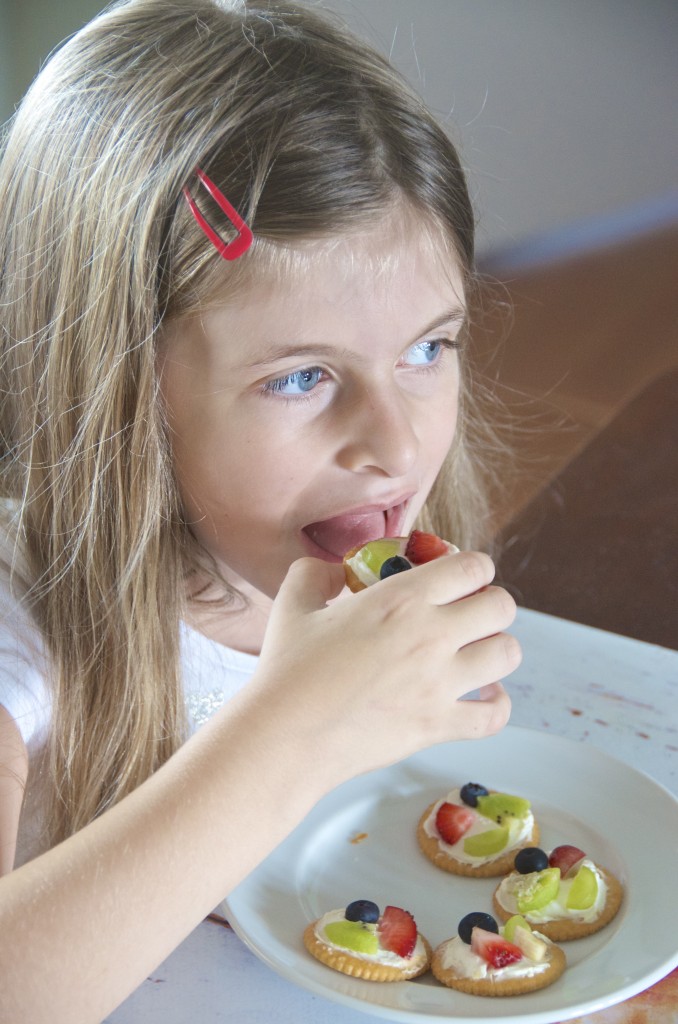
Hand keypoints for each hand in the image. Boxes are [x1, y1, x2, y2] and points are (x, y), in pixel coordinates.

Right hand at [254, 551, 518, 789]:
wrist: (285, 734)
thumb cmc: (287, 670)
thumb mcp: (293, 604)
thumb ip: (313, 573)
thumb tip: (332, 571)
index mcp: (401, 598)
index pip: (472, 566)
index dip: (474, 568)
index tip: (463, 578)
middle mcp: (431, 635)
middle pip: (501, 606)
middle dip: (491, 605)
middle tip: (471, 616)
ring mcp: (440, 683)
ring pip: (508, 654)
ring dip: (496, 650)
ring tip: (476, 654)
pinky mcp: (439, 725)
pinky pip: (496, 714)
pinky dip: (496, 705)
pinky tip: (480, 697)